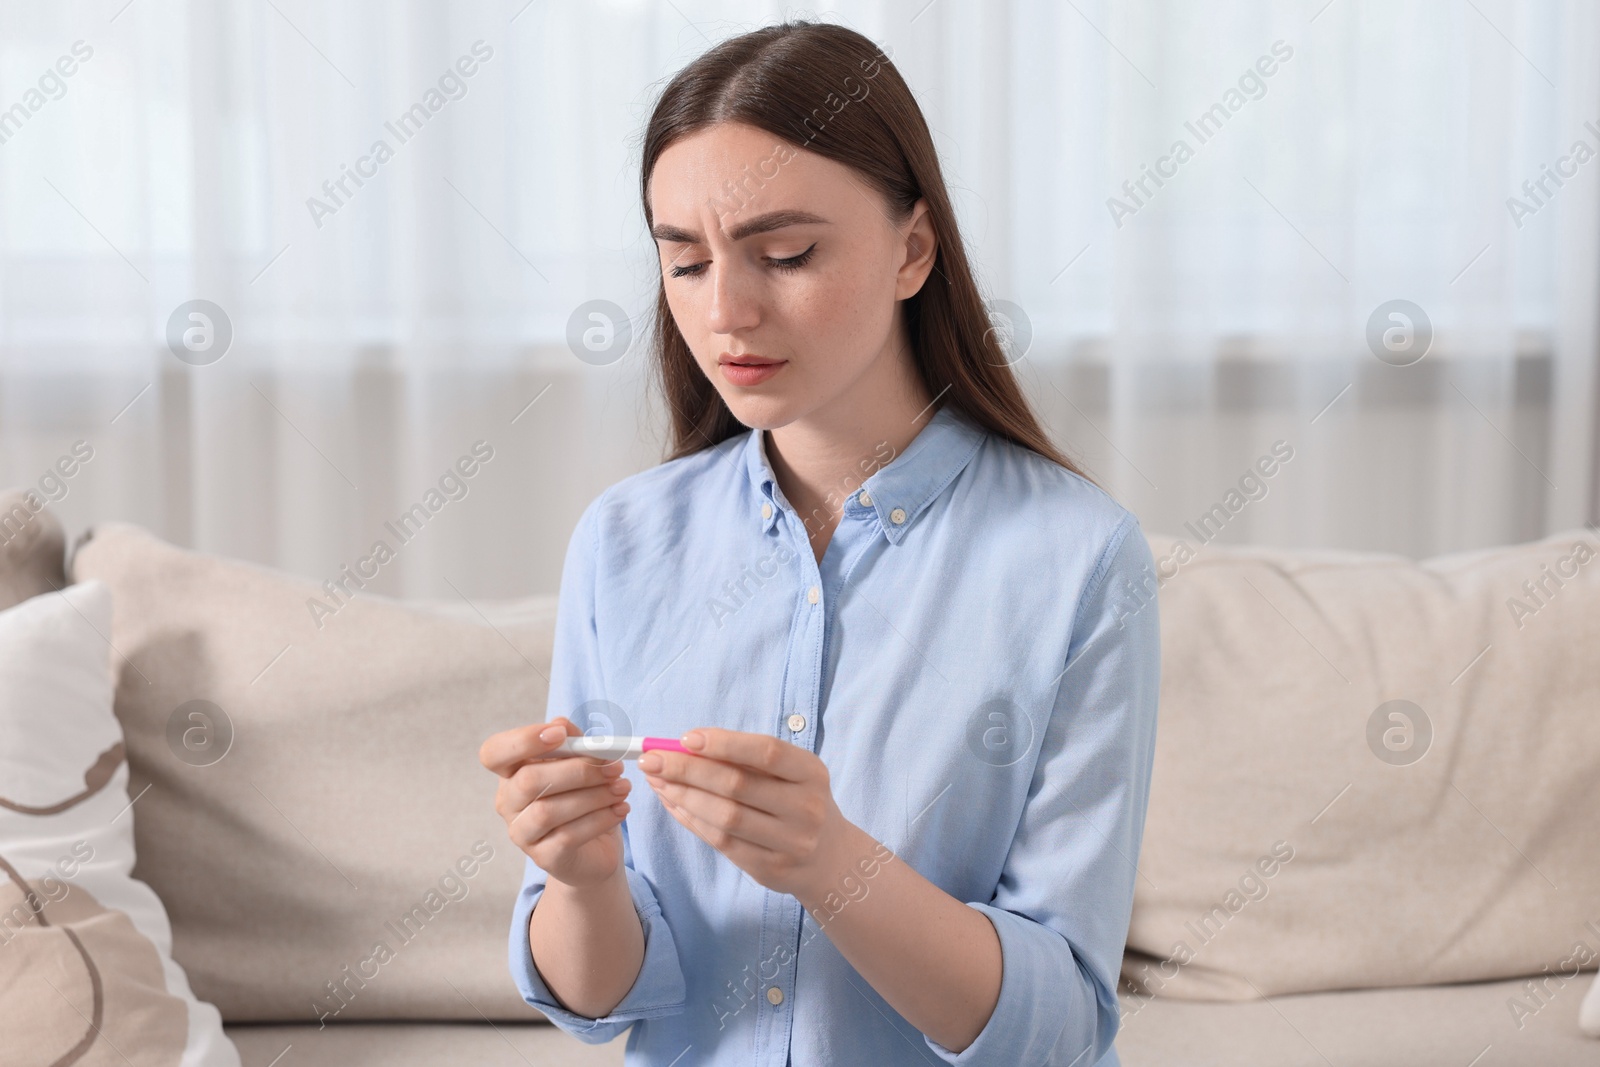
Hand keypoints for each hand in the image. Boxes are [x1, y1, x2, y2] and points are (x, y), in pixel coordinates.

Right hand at [479, 717, 633, 889]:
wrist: (595, 849)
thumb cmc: (583, 798)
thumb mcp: (581, 764)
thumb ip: (571, 743)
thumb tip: (561, 724)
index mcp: (511, 772)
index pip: (494, 753)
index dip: (523, 740)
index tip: (561, 734)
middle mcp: (509, 803)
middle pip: (529, 780)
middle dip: (577, 770)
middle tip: (614, 766)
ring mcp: (522, 833)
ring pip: (548, 811)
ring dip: (593, 795)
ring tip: (622, 787)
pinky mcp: (544, 857)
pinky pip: (567, 836)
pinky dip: (600, 819)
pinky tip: (621, 808)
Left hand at [640, 728, 852, 897]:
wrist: (828, 858)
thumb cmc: (798, 801)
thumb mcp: (791, 773)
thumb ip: (747, 759)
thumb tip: (686, 746)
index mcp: (811, 773)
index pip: (766, 752)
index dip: (724, 744)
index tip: (685, 738)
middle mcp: (805, 808)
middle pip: (737, 785)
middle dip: (687, 770)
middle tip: (652, 759)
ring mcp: (789, 842)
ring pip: (725, 817)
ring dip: (683, 796)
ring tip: (656, 781)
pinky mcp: (769, 868)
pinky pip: (721, 842)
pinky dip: (691, 820)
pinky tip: (673, 803)